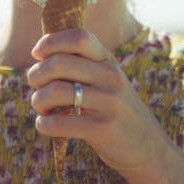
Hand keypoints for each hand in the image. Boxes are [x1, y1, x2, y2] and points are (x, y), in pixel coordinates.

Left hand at [26, 28, 183, 183]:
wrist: (148, 147)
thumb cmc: (115, 109)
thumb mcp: (106, 79)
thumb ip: (82, 64)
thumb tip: (40, 54)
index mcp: (108, 60)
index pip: (79, 37)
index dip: (51, 41)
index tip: (37, 54)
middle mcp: (110, 77)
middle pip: (59, 63)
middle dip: (36, 74)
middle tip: (35, 85)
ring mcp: (108, 102)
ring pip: (56, 91)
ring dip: (38, 100)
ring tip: (41, 107)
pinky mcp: (103, 129)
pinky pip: (60, 123)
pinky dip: (44, 123)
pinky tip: (44, 124)